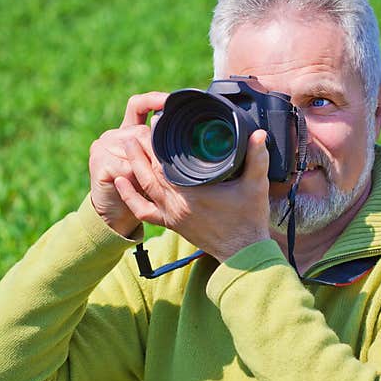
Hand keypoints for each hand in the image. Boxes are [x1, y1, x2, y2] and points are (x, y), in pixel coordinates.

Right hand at [88, 92, 168, 236]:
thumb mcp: (155, 167)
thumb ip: (164, 150)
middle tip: (167, 169)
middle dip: (155, 150)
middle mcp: (113, 135)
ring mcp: (103, 147)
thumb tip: (193, 141)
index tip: (170, 100)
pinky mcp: (99, 163)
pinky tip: (138, 188)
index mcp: (127, 131)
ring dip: (146, 168)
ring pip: (133, 149)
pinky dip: (135, 179)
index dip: (153, 100)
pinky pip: (125, 167)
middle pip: (140, 131)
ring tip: (153, 184)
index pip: (139, 105)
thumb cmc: (140, 190)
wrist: (115, 214)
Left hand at [114, 129, 271, 261]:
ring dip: (133, 167)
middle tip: (135, 131)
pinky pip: (143, 211)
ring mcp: (171, 216)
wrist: (242, 254)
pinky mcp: (171, 224)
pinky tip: (120, 183)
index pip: (164, 164)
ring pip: (143, 188)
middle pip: (148, 173)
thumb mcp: (256, 186)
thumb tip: (259, 134)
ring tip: (127, 146)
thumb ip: (258, 158)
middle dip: (140, 151)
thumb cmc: (248, 221)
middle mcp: (176, 205)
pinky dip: (130, 197)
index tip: (154, 126)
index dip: (156, 144)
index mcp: (192, 194)